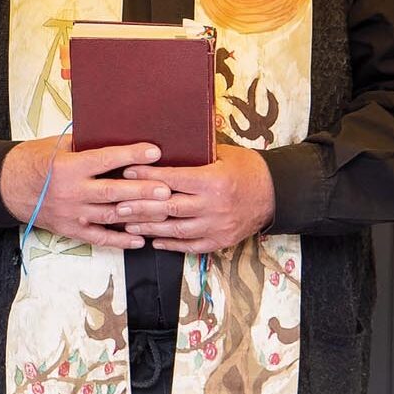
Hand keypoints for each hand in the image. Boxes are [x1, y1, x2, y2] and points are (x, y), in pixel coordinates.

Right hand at [0, 136, 170, 247]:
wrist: (6, 187)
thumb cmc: (32, 161)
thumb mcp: (56, 145)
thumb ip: (84, 145)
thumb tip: (113, 136)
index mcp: (69, 167)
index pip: (105, 159)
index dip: (131, 154)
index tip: (153, 151)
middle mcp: (72, 192)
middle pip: (113, 192)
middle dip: (141, 190)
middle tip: (165, 189)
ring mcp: (72, 214)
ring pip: (110, 216)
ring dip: (137, 215)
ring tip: (161, 213)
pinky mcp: (70, 229)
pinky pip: (99, 237)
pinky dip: (120, 241)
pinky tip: (140, 239)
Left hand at [119, 143, 274, 252]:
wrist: (277, 193)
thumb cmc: (247, 168)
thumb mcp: (224, 153)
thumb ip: (195, 154)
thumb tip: (163, 148)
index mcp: (213, 180)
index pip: (172, 178)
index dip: (147, 175)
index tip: (126, 171)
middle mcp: (214, 206)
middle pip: (169, 207)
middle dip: (140, 206)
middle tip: (116, 204)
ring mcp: (217, 226)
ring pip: (176, 230)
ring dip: (149, 228)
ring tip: (127, 224)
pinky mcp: (221, 241)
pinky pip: (191, 245)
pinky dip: (170, 244)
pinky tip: (153, 241)